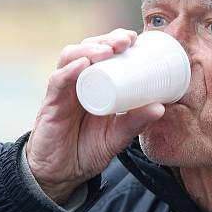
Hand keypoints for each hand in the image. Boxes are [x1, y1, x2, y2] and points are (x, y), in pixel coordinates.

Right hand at [26, 29, 164, 202]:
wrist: (61, 175)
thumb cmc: (87, 149)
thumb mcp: (117, 137)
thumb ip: (135, 123)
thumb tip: (160, 107)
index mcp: (95, 84)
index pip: (103, 53)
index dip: (116, 40)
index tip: (136, 37)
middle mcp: (77, 82)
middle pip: (88, 48)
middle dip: (106, 39)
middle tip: (126, 40)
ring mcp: (62, 91)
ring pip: (71, 58)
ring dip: (90, 48)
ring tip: (109, 49)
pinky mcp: (50, 104)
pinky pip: (57, 81)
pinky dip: (69, 70)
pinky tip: (83, 64)